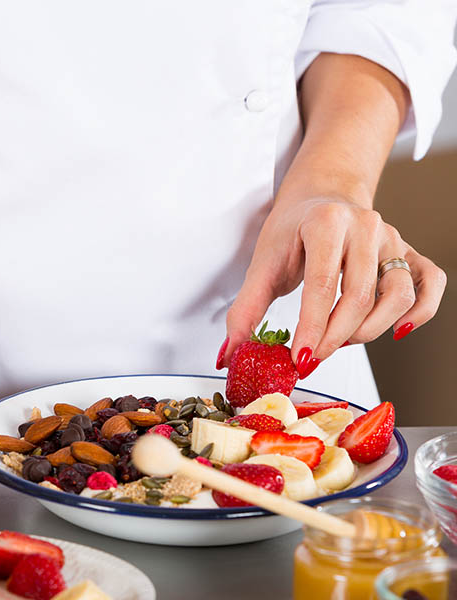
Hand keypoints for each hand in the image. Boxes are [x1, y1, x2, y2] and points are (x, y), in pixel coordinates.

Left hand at [219, 197, 446, 376]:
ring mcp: (392, 238)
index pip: (322, 285)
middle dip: (334, 337)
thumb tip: (229, 352)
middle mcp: (365, 226)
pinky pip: (430, 283)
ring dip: (369, 330)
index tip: (301, 359)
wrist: (320, 198)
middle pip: (360, 296)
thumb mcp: (262, 262)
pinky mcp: (409, 251)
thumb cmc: (291, 230)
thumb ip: (246, 308)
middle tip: (312, 359)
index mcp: (325, 222)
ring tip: (339, 342)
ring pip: (397, 295)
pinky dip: (421, 311)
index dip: (312, 328)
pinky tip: (396, 330)